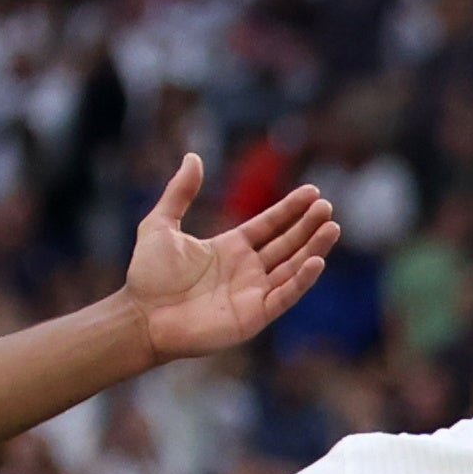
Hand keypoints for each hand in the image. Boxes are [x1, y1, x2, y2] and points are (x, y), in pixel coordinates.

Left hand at [120, 154, 339, 363]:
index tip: (313, 192)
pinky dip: (301, 280)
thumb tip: (193, 156)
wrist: (141, 316)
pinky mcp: (253, 316)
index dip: (290, 209)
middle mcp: (246, 270)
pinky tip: (316, 261)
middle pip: (287, 244)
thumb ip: (179, 192)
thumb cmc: (147, 276)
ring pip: (292, 268)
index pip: (269, 226)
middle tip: (327, 207)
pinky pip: (284, 296)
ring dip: (313, 248)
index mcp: (230, 248)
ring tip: (332, 228)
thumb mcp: (160, 224)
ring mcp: (252, 294)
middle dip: (308, 226)